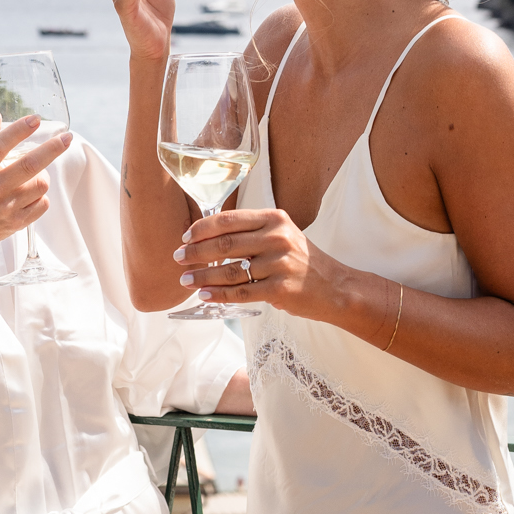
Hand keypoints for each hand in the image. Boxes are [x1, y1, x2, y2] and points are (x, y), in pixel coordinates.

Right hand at [0, 112, 71, 267]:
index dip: (19, 130)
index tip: (36, 119)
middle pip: (29, 165)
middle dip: (52, 149)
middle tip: (67, 138)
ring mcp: (6, 207)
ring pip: (41, 184)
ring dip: (43, 176)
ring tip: (35, 175)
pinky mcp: (17, 223)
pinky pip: (43, 203)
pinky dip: (42, 196)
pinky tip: (31, 194)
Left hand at [172, 206, 334, 318]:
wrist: (335, 287)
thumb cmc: (302, 259)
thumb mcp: (282, 234)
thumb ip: (252, 231)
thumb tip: (208, 237)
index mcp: (274, 218)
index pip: (229, 219)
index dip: (202, 228)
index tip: (185, 236)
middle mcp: (277, 238)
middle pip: (225, 244)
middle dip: (196, 252)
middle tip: (178, 258)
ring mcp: (279, 264)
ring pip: (230, 270)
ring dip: (203, 276)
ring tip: (186, 280)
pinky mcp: (280, 289)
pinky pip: (241, 292)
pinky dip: (219, 294)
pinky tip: (205, 295)